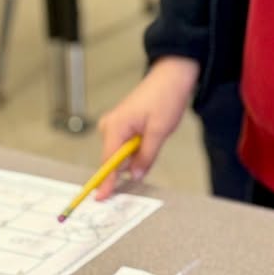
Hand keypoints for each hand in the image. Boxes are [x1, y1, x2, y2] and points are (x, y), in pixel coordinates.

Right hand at [94, 57, 199, 198]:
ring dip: (135, 155)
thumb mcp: (159, 131)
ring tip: (155, 136)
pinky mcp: (122, 123)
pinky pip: (125, 144)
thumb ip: (146, 156)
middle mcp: (110, 125)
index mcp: (115, 127)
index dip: (106, 181)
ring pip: (121, 152)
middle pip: (113, 159)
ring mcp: (115, 123)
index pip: (108, 162)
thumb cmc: (165, 98)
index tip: (101, 198)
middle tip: (147, 158)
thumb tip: (136, 176)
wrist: (171, 76)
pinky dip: (136, 148)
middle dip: (127, 166)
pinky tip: (149, 138)